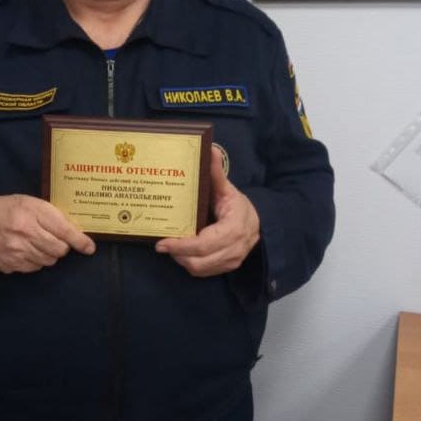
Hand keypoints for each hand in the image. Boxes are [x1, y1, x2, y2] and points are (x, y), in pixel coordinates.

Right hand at [0, 194, 95, 273]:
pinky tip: (25, 250)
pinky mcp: (11, 265)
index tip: (89, 247)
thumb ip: (50, 214)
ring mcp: (17, 252)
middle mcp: (25, 233)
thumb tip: (74, 231)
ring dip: (49, 254)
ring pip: (49, 260)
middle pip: (59, 250)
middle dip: (62, 246)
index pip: (64, 230)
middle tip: (54, 239)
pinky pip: (35, 267)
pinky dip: (36, 260)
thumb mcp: (27, 202)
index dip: (80, 241)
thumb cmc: (3, 209)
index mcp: (31, 212)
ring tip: (36, 242)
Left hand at [155, 146, 259, 276]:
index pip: (204, 244)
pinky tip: (181, 252)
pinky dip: (190, 263)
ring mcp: (231, 261)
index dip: (181, 245)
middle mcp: (234, 248)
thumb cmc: (238, 206)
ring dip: (182, 259)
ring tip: (171, 246)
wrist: (258, 223)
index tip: (162, 243)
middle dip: (177, 254)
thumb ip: (217, 173)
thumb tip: (210, 149)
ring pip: (199, 269)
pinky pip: (203, 272)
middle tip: (161, 244)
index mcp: (234, 229)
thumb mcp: (227, 189)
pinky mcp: (227, 268)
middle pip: (199, 260)